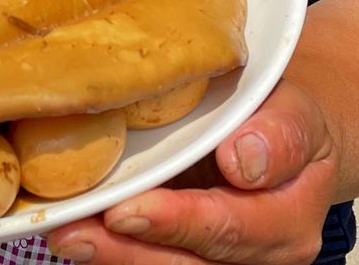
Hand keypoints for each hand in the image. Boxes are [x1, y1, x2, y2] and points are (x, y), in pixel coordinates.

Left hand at [46, 80, 338, 264]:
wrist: (279, 140)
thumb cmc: (280, 121)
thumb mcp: (293, 109)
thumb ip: (278, 132)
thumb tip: (243, 159)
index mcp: (288, 218)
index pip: (230, 227)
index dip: (178, 222)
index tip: (128, 211)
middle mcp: (256, 255)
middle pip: (187, 264)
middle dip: (127, 250)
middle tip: (75, 231)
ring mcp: (219, 261)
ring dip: (111, 254)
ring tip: (65, 233)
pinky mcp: (185, 255)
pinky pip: (148, 257)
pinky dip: (111, 246)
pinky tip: (75, 227)